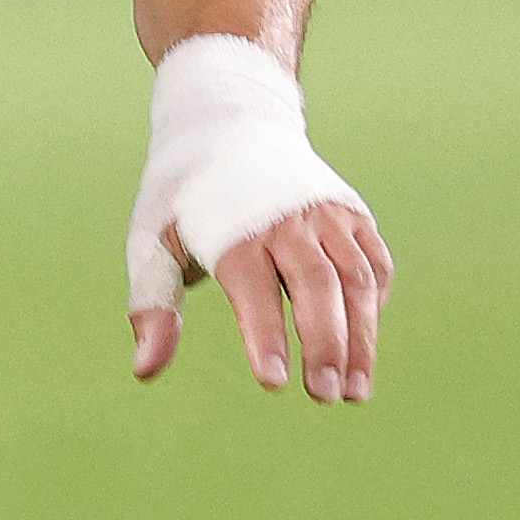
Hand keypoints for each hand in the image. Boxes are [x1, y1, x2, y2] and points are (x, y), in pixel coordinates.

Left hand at [133, 182, 392, 397]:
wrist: (229, 122)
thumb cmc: (181, 199)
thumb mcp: (150, 243)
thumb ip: (152, 306)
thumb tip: (144, 371)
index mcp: (234, 230)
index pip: (254, 290)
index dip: (264, 336)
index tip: (272, 382)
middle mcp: (288, 220)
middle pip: (318, 286)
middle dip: (326, 345)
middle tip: (324, 397)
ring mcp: (328, 214)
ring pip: (357, 281)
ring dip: (362, 339)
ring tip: (354, 392)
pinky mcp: (353, 214)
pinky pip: (375, 265)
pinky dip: (374, 306)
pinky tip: (361, 347)